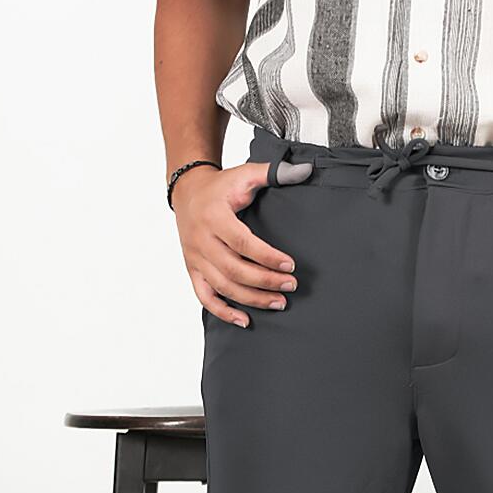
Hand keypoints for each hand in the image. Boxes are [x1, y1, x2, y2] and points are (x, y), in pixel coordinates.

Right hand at [172, 162, 299, 326]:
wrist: (187, 192)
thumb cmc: (220, 186)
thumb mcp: (245, 174)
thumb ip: (274, 173)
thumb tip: (305, 172)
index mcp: (214, 217)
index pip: (243, 243)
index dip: (267, 257)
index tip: (290, 266)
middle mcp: (201, 240)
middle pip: (234, 269)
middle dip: (264, 281)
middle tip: (290, 286)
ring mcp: (196, 258)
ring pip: (223, 286)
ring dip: (251, 299)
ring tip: (278, 303)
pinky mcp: (193, 270)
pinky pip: (205, 297)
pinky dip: (223, 312)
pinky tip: (244, 320)